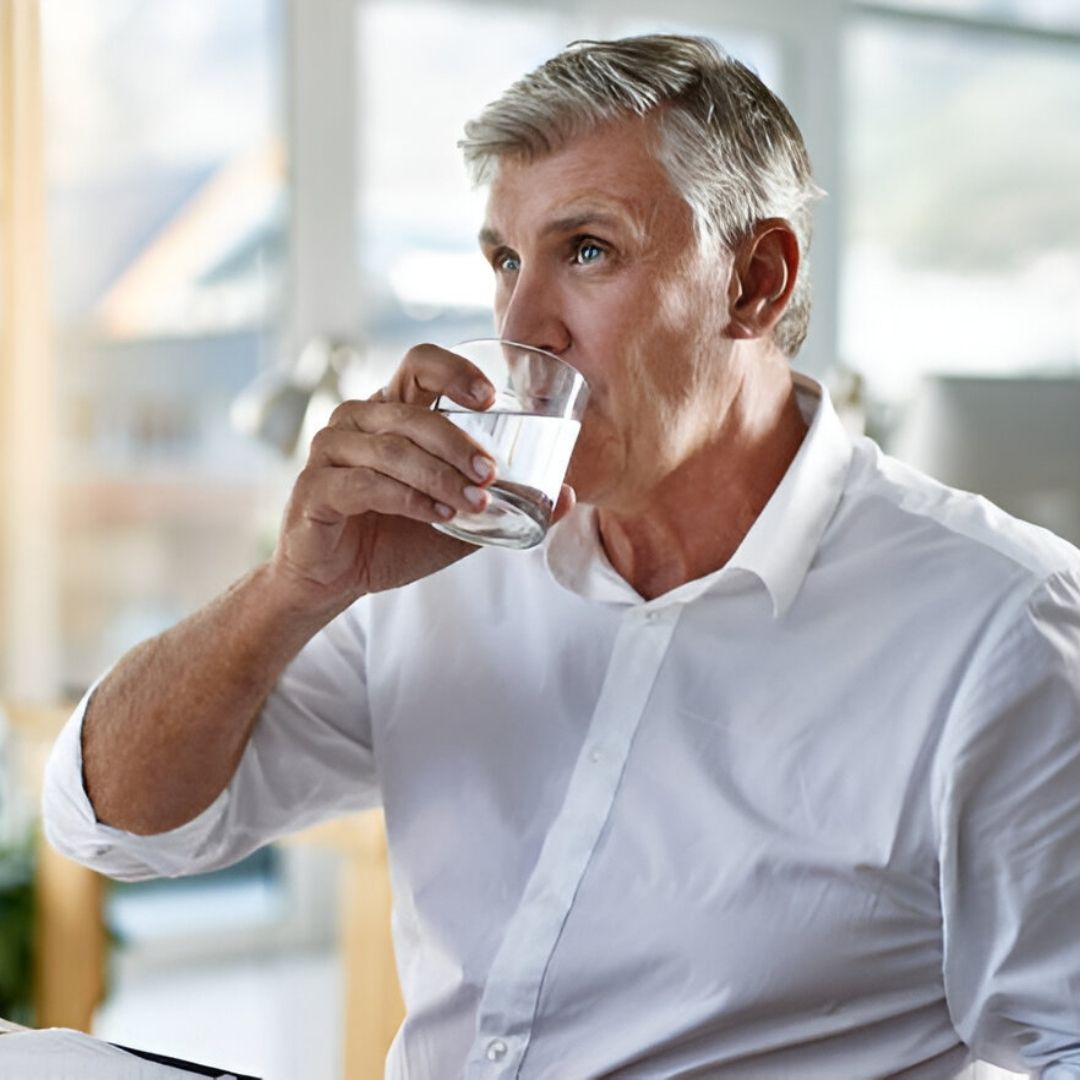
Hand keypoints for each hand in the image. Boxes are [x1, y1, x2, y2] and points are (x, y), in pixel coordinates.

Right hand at [269, 344, 573, 615]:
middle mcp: (358, 420)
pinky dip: (407, 499)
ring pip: (391, 449)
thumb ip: (504, 502)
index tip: (490, 398)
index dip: (454, 371)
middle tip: (492, 473)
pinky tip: (437, 515)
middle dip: (458, 442)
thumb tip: (571, 495)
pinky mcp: (314, 489)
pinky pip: (365, 484)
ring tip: (475, 503)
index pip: (419, 365)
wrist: (334, 580)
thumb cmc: (395, 537)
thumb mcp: (459, 518)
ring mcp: (330, 451)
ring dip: (439, 476)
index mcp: (392, 411)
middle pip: (411, 411)